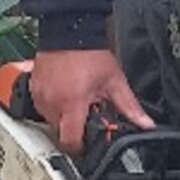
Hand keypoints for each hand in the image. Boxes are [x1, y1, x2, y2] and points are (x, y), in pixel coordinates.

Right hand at [29, 49, 153, 156]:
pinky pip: (43, 109)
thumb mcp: (114, 82)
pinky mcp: (33, 90)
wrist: (68, 31)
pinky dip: (55, 108)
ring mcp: (40, 97)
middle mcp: (52, 102)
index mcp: (72, 103)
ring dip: (65, 119)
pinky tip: (66, 95)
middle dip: (75, 131)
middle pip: (61, 134)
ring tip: (79, 103)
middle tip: (89, 117)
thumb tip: (145, 124)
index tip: (89, 144)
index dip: (81, 148)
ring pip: (51, 122)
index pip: (70, 141)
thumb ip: (129, 106)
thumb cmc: (89, 54)